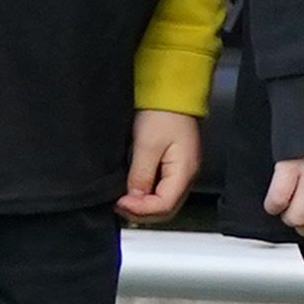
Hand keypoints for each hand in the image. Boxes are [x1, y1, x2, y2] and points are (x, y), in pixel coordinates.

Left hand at [118, 105, 201, 223]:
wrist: (171, 92)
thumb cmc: (163, 112)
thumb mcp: (147, 144)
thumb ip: (141, 174)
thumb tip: (133, 198)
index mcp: (184, 172)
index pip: (165, 206)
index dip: (140, 210)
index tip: (119, 202)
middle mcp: (186, 176)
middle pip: (165, 209)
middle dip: (140, 212)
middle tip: (117, 205)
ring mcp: (180, 171)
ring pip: (162, 201)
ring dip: (142, 205)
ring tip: (122, 199)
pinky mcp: (172, 166)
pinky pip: (160, 190)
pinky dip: (144, 195)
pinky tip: (131, 190)